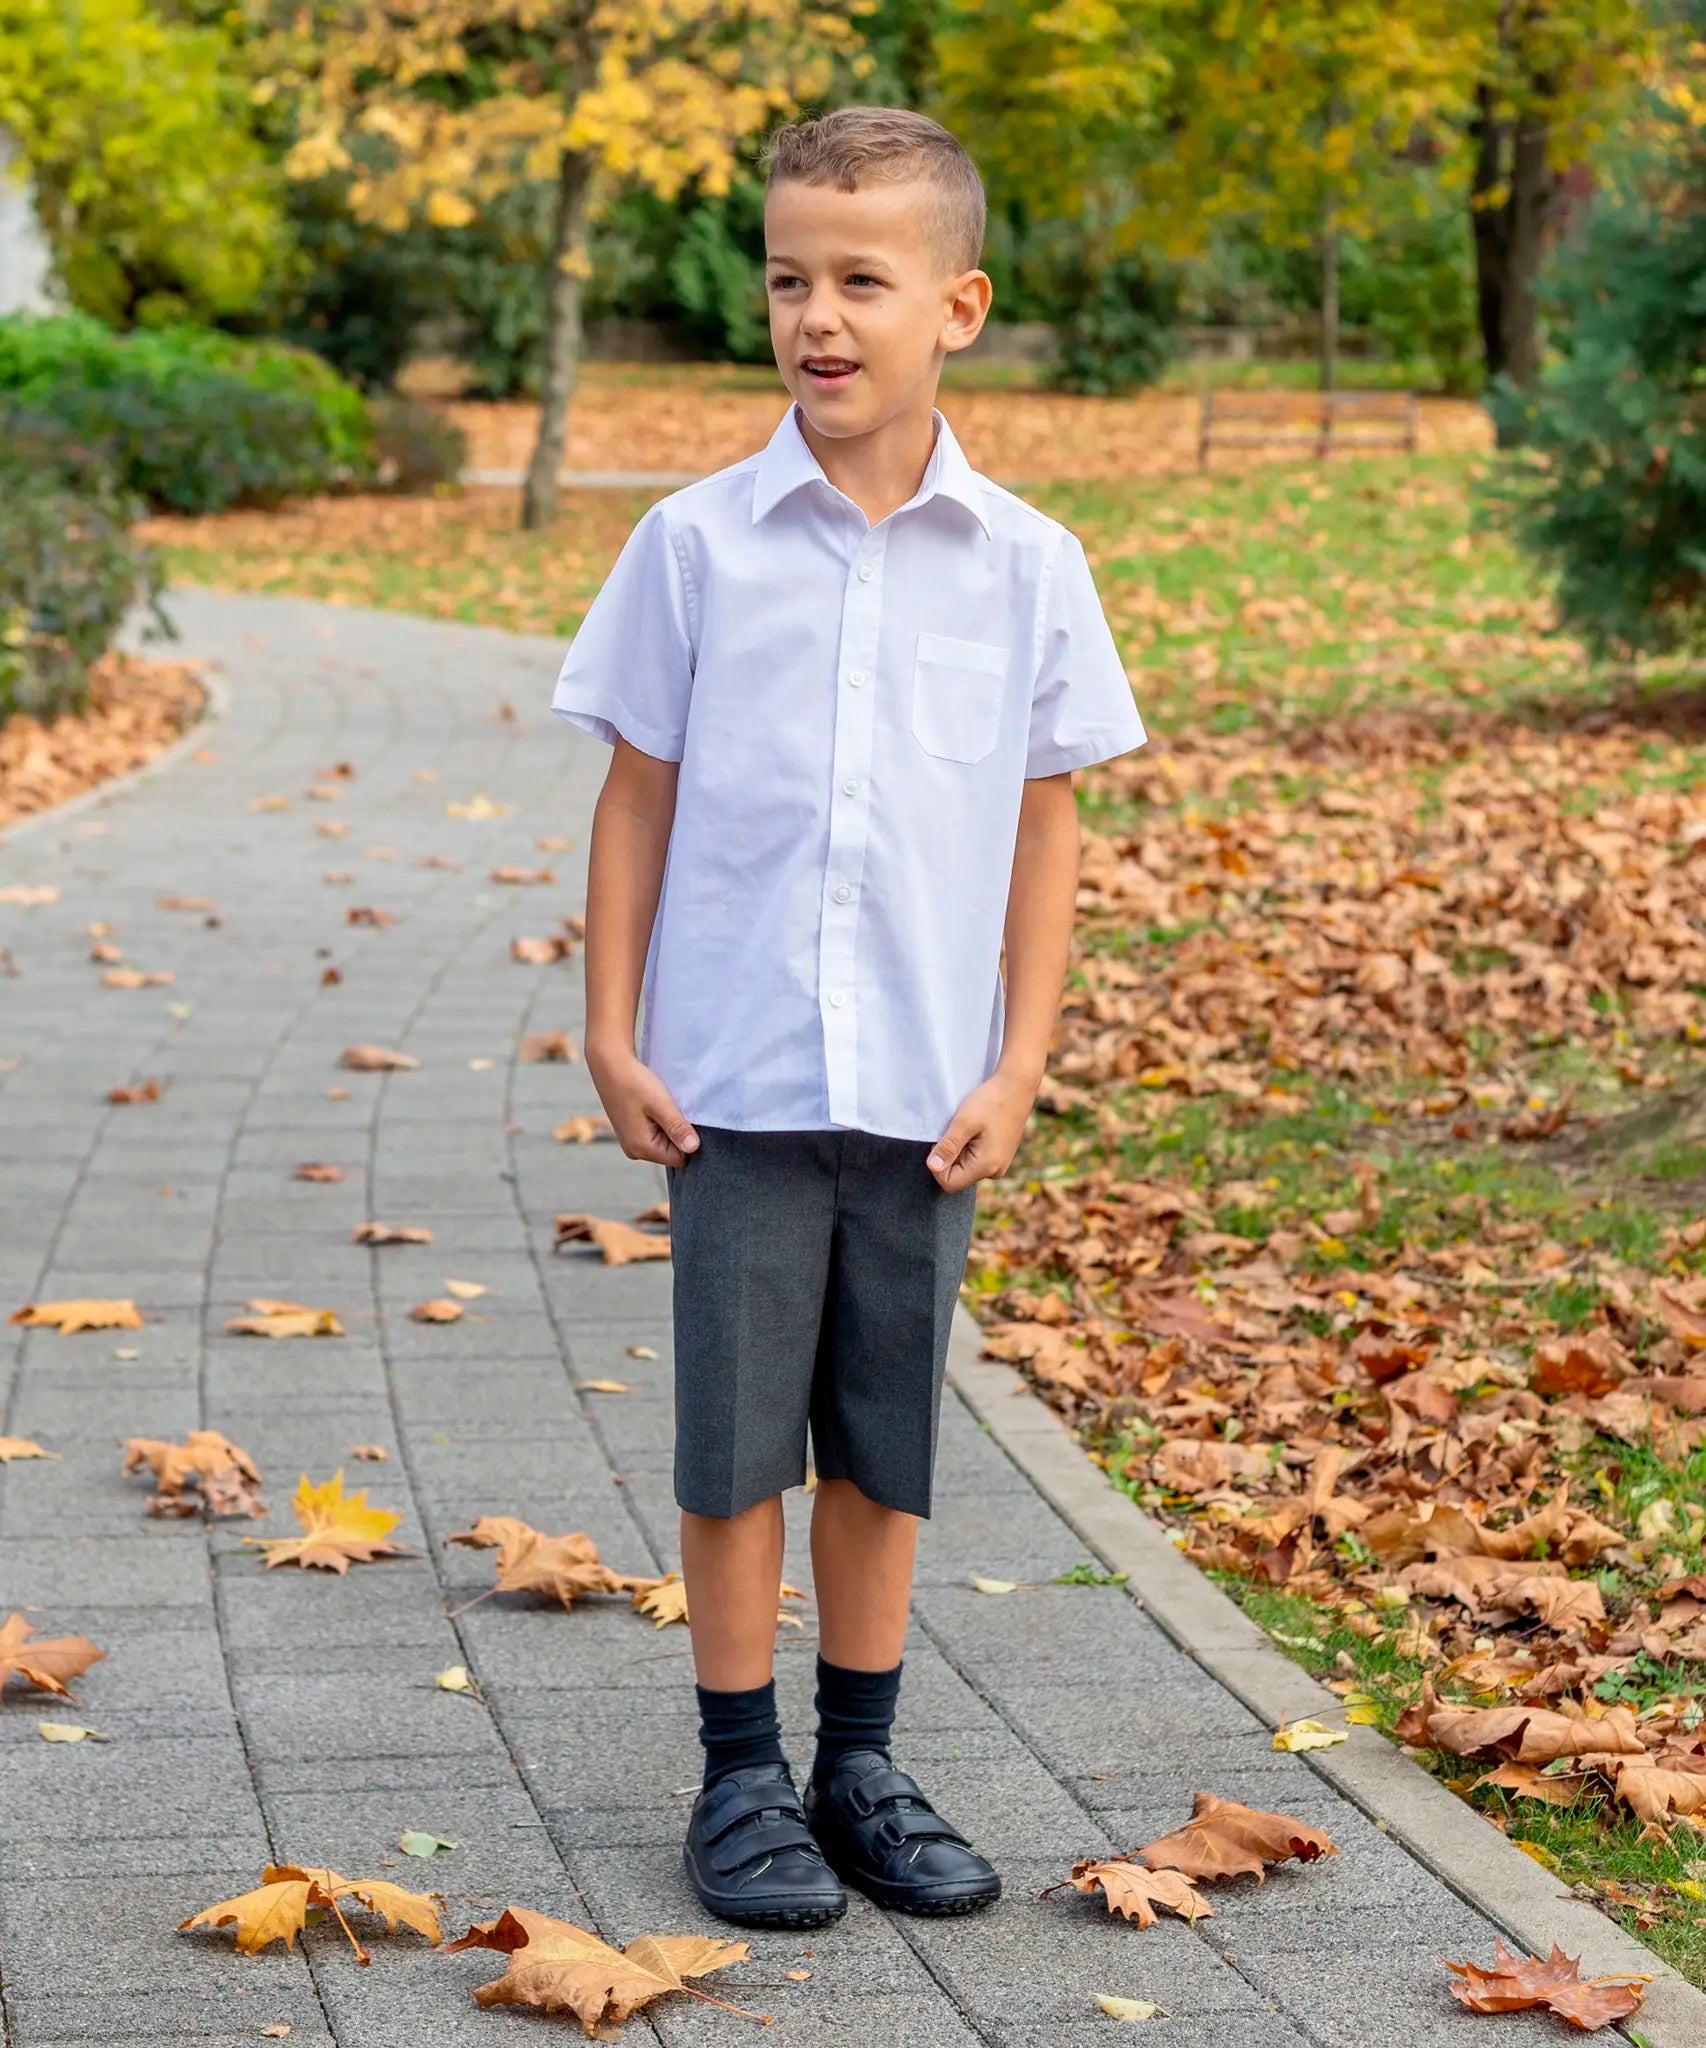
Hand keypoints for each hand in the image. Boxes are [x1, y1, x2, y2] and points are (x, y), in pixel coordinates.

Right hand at [586, 1044, 699, 1167]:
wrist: (610, 1065)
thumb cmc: (634, 1083)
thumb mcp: (661, 1104)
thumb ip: (677, 1128)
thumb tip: (694, 1148)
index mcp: (641, 1149)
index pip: (679, 1158)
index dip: (687, 1140)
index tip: (684, 1118)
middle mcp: (634, 1151)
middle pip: (671, 1152)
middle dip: (677, 1133)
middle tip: (671, 1109)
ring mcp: (631, 1142)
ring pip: (664, 1142)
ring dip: (668, 1125)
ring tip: (661, 1106)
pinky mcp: (630, 1132)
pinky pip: (654, 1133)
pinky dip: (659, 1121)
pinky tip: (653, 1106)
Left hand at [925, 1068, 1036, 1191]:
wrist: (1017, 1086)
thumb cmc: (991, 1101)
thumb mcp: (964, 1122)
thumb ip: (948, 1147)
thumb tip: (932, 1167)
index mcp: (986, 1166)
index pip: (948, 1182)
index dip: (938, 1164)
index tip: (944, 1139)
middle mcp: (994, 1171)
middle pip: (957, 1176)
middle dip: (950, 1155)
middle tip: (957, 1130)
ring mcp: (999, 1164)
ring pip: (965, 1166)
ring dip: (960, 1149)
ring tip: (969, 1127)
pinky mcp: (999, 1155)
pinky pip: (976, 1159)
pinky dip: (969, 1145)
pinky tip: (977, 1128)